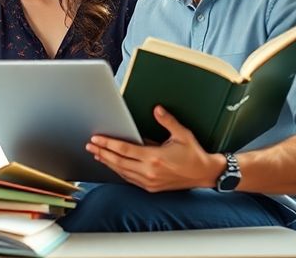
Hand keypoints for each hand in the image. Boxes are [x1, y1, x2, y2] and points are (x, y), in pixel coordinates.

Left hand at [85, 105, 225, 191]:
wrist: (205, 174)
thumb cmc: (194, 154)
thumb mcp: (182, 134)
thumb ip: (167, 121)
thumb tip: (156, 109)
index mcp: (155, 157)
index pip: (124, 150)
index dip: (108, 143)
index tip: (96, 138)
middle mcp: (150, 171)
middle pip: (118, 162)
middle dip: (102, 152)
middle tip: (90, 145)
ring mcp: (149, 181)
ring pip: (122, 172)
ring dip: (108, 162)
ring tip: (96, 153)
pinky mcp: (151, 187)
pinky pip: (129, 179)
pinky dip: (118, 171)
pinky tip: (112, 165)